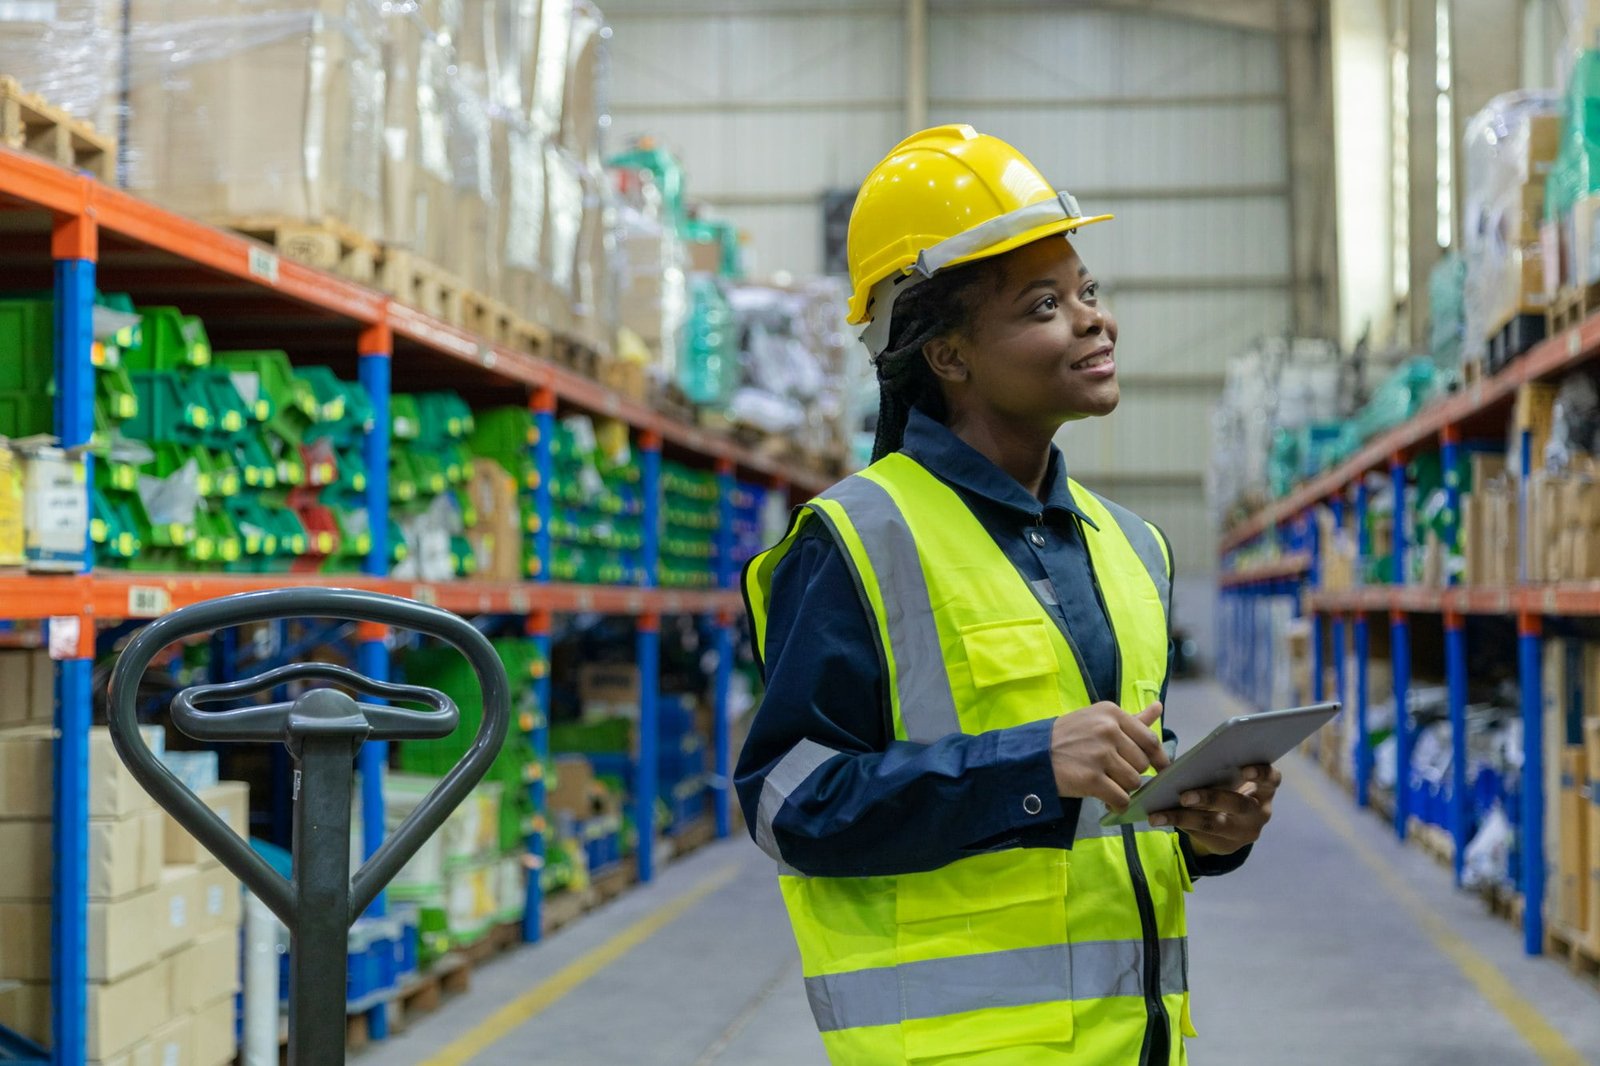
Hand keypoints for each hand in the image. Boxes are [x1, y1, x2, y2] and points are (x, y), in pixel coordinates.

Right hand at [1050, 702, 1169, 808]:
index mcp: (1112, 714)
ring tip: (1107, 785)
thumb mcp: (1098, 719)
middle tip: (1115, 774)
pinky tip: (1108, 802)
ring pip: (1133, 782)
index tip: (1159, 768)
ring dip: (1123, 789)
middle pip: (1142, 763)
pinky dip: (1117, 804)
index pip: (1150, 740)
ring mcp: (1100, 755)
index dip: (1158, 758)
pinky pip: (1120, 798)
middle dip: (1132, 773)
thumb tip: (1158, 707)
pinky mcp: (1091, 779)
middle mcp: (1108, 730)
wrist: (1033, 755)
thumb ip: (1132, 719)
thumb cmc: (1068, 736)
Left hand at [1149, 764, 1280, 855]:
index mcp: (1265, 789)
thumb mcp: (1231, 777)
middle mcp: (1260, 812)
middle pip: (1239, 805)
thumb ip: (1220, 768)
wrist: (1232, 824)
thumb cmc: (1228, 786)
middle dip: (1210, 799)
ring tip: (1158, 815)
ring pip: (1216, 825)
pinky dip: (1180, 824)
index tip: (1244, 769)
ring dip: (1185, 818)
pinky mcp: (1228, 846)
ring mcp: (1245, 833)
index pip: (1272, 779)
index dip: (1261, 774)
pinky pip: (1203, 836)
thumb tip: (1186, 762)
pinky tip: (1160, 818)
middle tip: (1185, 795)